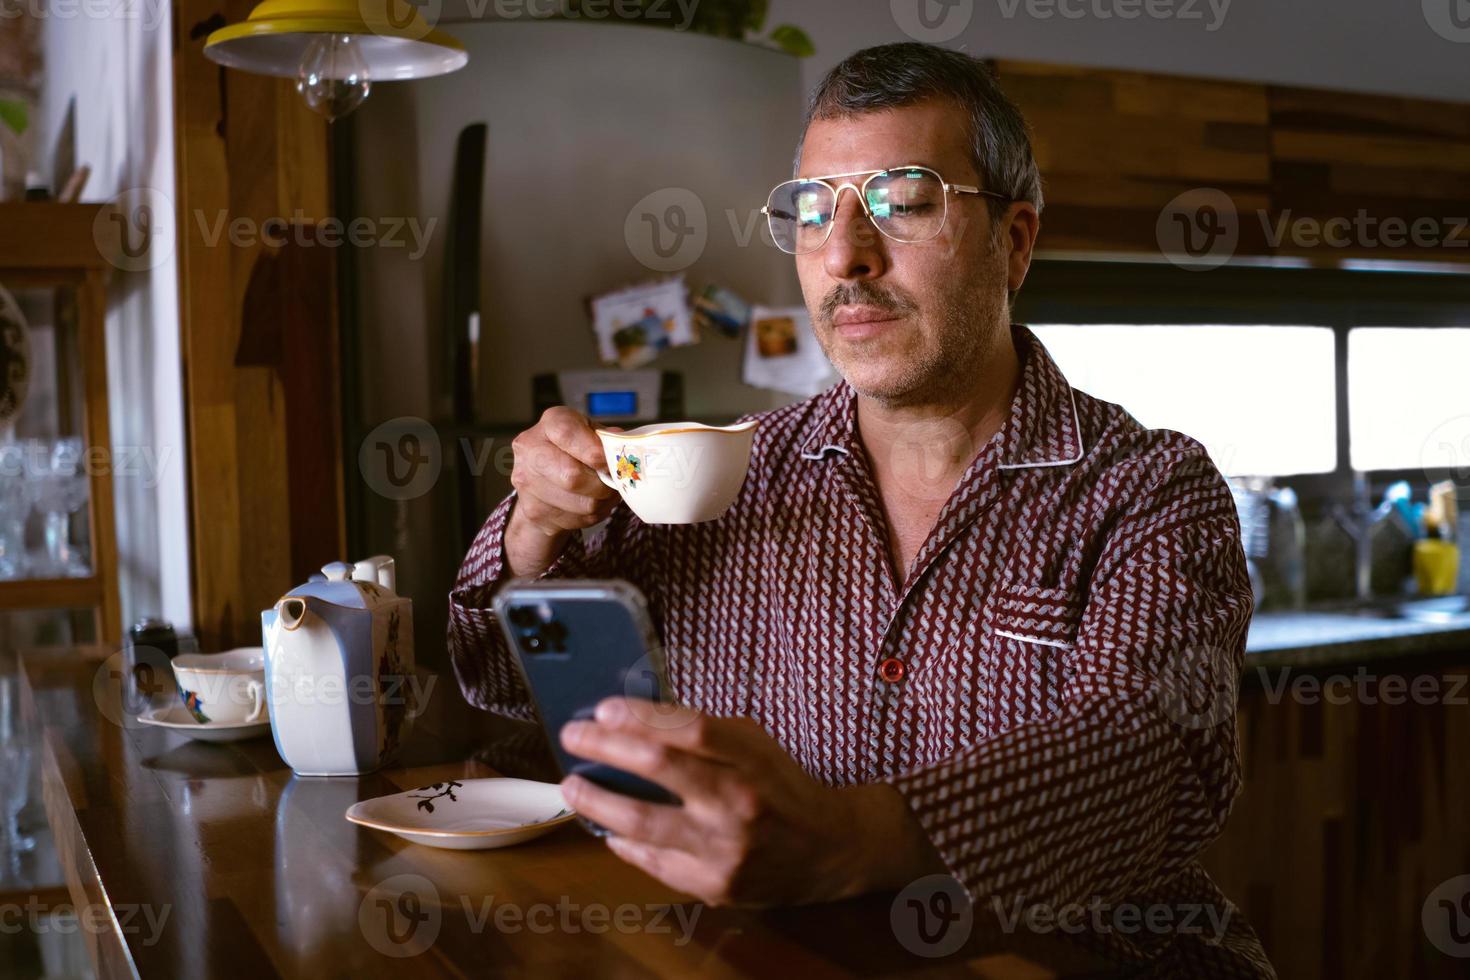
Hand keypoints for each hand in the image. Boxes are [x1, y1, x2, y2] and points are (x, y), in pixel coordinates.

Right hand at [504, 407, 620, 576]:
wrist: (540, 478)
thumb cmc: (573, 449)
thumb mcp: (591, 434)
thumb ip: (606, 438)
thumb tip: (622, 444)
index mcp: (550, 424)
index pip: (568, 434)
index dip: (595, 452)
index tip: (610, 462)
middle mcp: (530, 451)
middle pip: (572, 476)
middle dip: (602, 484)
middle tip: (613, 482)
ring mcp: (528, 483)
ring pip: (583, 504)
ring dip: (604, 501)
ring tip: (605, 492)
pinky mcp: (534, 511)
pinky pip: (580, 520)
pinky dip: (595, 514)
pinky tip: (591, 502)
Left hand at [557, 697, 945, 907]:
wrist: (828, 850)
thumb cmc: (781, 787)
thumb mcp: (754, 745)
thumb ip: (703, 734)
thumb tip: (635, 721)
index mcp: (750, 759)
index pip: (687, 727)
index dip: (639, 715)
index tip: (603, 709)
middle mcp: (737, 803)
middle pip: (658, 767)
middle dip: (604, 747)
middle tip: (574, 738)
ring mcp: (724, 849)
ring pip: (642, 822)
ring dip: (597, 801)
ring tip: (573, 787)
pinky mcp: (714, 885)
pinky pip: (653, 861)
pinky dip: (624, 842)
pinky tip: (608, 827)